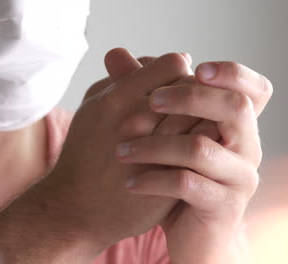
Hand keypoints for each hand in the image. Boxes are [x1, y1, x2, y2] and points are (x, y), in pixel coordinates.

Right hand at [0, 51, 192, 262]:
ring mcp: (157, 150)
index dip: (178, 70)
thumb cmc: (83, 155)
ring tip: (191, 125)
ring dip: (202, 118)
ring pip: (203, 118)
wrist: (76, 207)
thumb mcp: (91, 109)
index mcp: (117, 99)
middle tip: (185, 105)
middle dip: (193, 94)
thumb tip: (140, 58)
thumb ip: (115, 80)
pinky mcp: (169, 176)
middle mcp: (139, 120)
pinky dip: (204, 142)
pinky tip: (194, 146)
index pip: (173, 64)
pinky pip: (203, 149)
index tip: (173, 83)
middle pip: (192, 89)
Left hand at [116, 61, 272, 262]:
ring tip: (120, 151)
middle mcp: (246, 147)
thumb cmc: (176, 175)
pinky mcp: (223, 206)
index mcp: (235, 125)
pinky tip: (131, 182)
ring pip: (201, 148)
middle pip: (234, 107)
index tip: (195, 66)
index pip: (253, 88)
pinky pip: (189, 185)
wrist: (190, 231)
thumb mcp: (162, 133)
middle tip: (149, 100)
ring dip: (154, 146)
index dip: (232, 73)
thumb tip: (115, 55)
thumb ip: (142, 91)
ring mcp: (239, 177)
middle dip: (189, 97)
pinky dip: (155, 180)